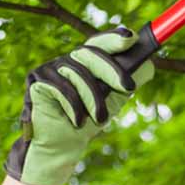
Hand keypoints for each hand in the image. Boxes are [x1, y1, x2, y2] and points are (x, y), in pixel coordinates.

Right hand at [4, 28, 154, 184]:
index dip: (114, 37)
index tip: (131, 37)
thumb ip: (127, 81)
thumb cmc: (88, 121)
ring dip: (92, 99)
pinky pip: (60, 87)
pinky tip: (76, 121)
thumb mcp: (113, 100)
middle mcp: (66, 60)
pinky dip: (73, 107)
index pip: (100, 43)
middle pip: (90, 53)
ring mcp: (49, 68)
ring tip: (98, 119)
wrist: (63, 147)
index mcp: (85, 62)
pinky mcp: (36, 81)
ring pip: (77, 73)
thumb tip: (148, 65)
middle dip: (112, 71)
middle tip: (128, 87)